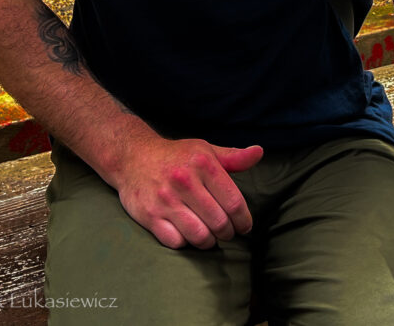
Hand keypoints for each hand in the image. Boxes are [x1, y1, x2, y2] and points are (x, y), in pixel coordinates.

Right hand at [113, 136, 263, 249]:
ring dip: (209, 241)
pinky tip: (188, 235)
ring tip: (211, 236)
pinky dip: (186, 242)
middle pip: (219, 222)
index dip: (243, 220)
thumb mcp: (206, 150)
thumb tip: (259, 153)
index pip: (234, 202)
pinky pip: (176, 242)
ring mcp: (166, 200)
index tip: (245, 226)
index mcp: (203, 163)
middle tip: (228, 233)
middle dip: (228, 232)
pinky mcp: (150, 216)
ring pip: (199, 235)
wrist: (134, 158)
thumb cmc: (176, 156)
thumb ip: (234, 157)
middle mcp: (185, 181)